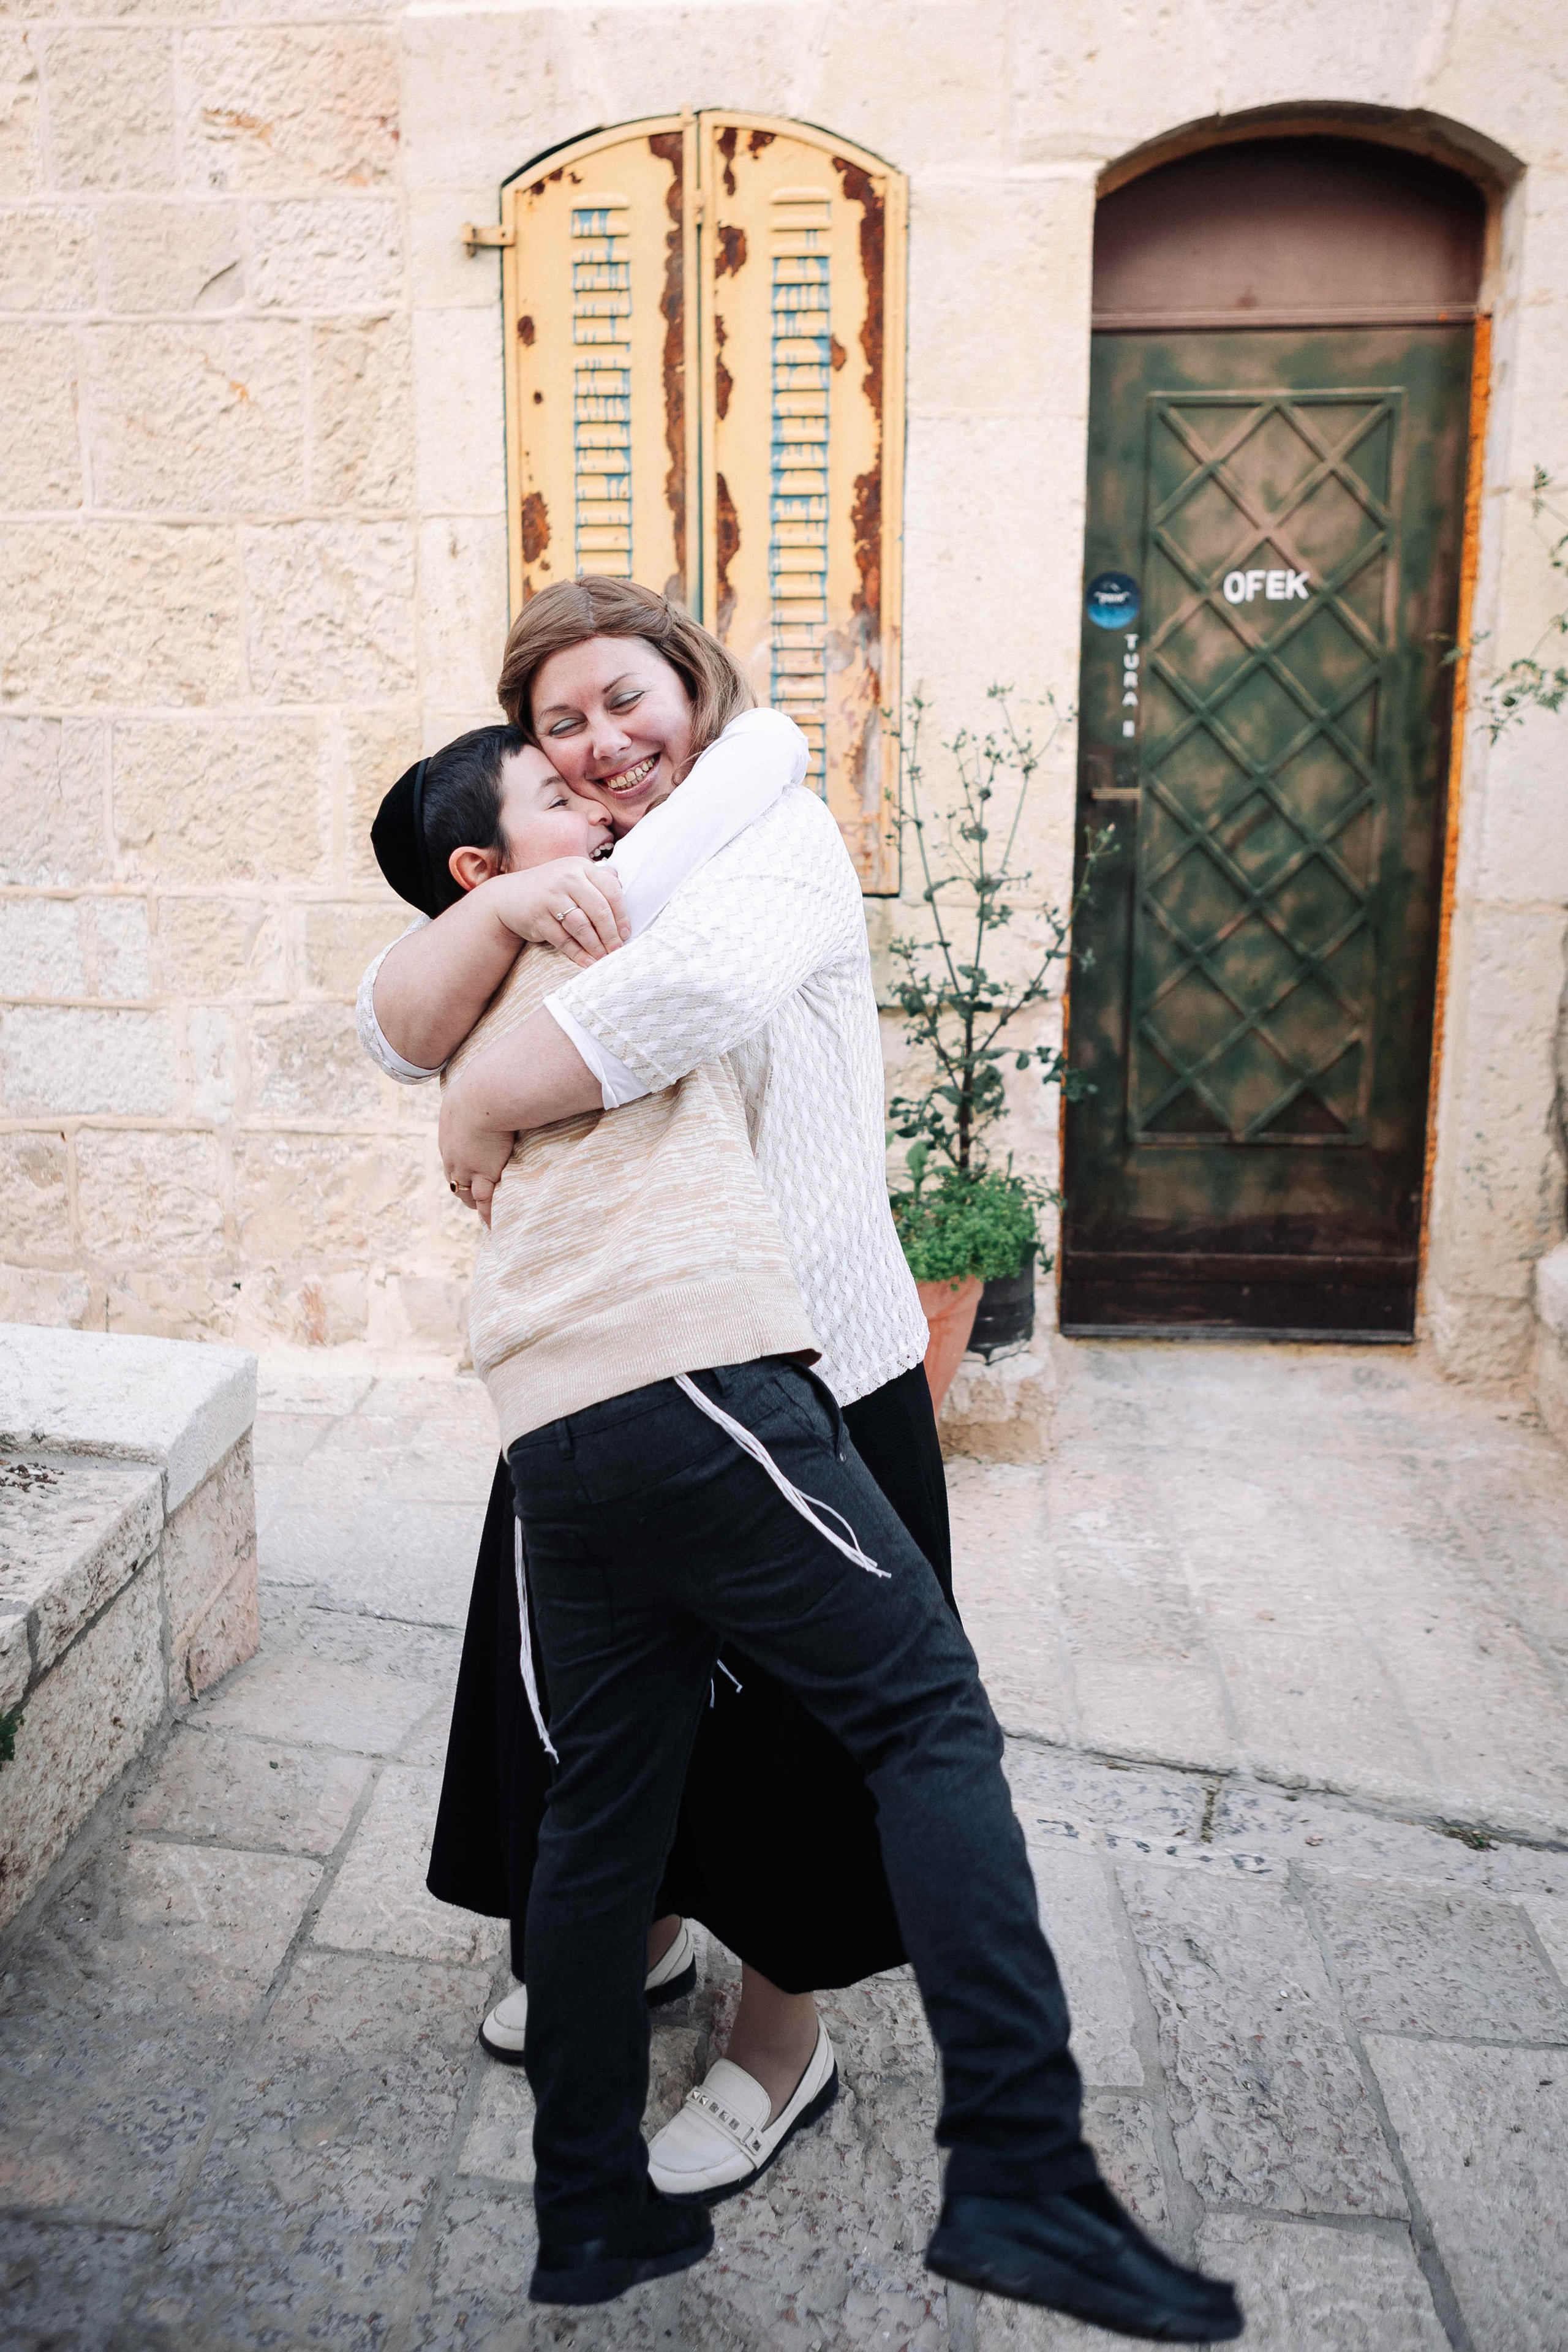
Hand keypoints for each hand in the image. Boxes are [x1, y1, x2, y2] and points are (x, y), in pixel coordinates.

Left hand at [440, 1072, 514, 1230]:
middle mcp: (452, 1151)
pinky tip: (495, 1223)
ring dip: (474, 1203)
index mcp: (450, 1129)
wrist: (486, 1095)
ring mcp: (466, 1166)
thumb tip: (501, 1065)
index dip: (462, 1163)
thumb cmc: (489, 1083)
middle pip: (454, 1176)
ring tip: (485, 1216)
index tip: (468, 1170)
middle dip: (463, 1186)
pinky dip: (489, 1213)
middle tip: (471, 1198)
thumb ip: (489, 1084)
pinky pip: (484, 1201)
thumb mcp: (480, 1084)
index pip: (453, 1152)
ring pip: (465, 1192)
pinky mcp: (483, 1175)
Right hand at [488, 859, 628, 968]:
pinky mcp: (537, 917)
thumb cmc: (549, 889)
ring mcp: (550, 897)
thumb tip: (621, 884)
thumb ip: (597, 878)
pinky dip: (577, 954)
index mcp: (580, 867)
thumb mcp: (572, 875)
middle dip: (611, 934)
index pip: (611, 890)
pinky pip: (563, 939)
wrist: (508, 897)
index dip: (622, 915)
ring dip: (596, 946)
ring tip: (604, 959)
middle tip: (617, 951)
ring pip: (582, 926)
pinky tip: (587, 963)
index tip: (626, 933)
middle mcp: (566, 878)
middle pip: (599, 909)